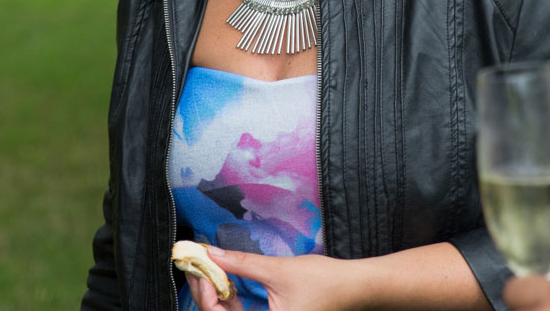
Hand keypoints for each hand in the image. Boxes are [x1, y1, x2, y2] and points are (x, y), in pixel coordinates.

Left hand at [186, 247, 361, 310]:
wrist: (354, 287)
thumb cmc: (324, 282)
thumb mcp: (278, 270)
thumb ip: (242, 262)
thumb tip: (211, 252)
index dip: (205, 292)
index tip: (199, 266)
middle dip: (206, 290)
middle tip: (196, 264)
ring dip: (216, 293)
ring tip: (206, 267)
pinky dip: (230, 297)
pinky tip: (224, 278)